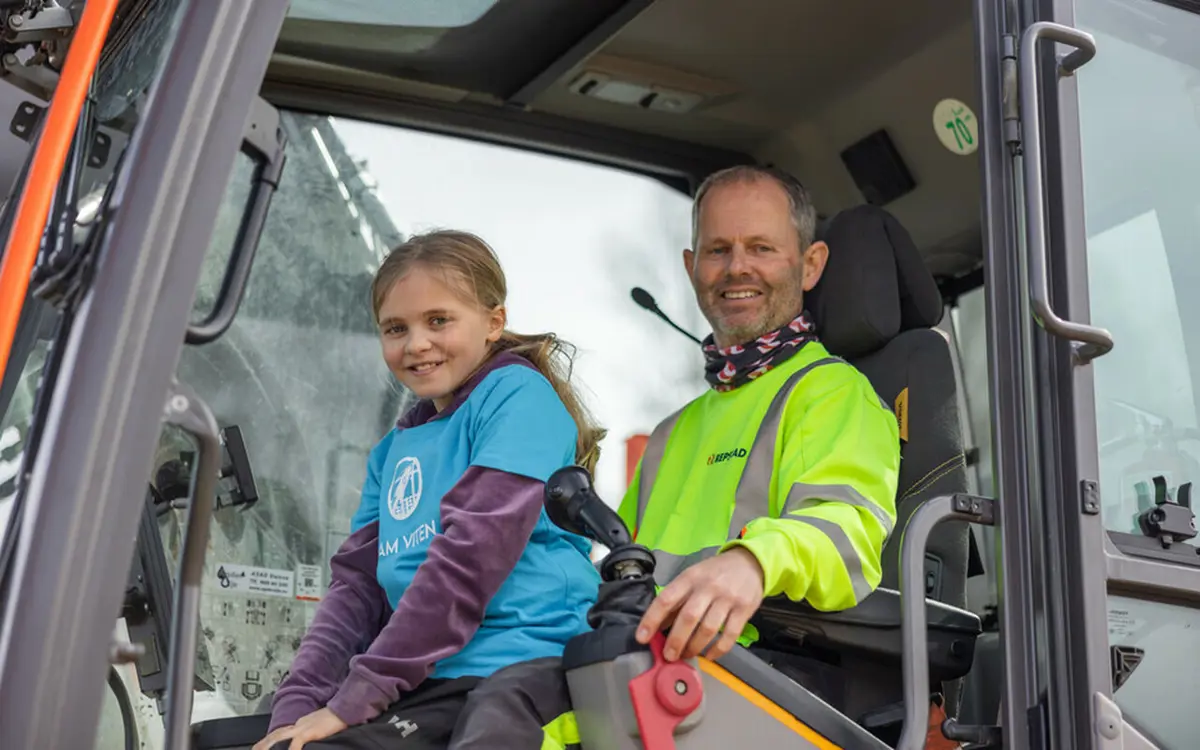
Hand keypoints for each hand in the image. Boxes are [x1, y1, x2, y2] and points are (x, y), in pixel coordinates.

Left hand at [253, 708, 347, 749]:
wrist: (345, 710)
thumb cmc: (337, 720)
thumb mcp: (322, 728)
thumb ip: (313, 734)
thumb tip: (305, 743)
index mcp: (302, 723)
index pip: (282, 732)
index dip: (271, 740)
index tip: (262, 746)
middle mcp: (299, 724)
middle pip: (277, 733)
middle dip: (264, 743)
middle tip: (255, 749)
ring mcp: (303, 726)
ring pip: (280, 736)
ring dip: (269, 744)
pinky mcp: (309, 730)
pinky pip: (296, 742)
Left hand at [635, 547, 765, 661]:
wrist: (749, 563)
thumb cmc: (714, 573)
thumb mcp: (691, 578)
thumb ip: (675, 600)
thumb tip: (656, 627)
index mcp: (690, 578)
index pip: (666, 599)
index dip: (651, 620)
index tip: (642, 638)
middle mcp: (708, 587)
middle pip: (688, 617)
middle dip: (675, 641)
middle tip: (668, 656)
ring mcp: (727, 599)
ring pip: (708, 628)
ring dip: (694, 646)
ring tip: (687, 655)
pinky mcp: (744, 610)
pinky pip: (730, 635)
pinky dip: (718, 649)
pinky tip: (709, 656)